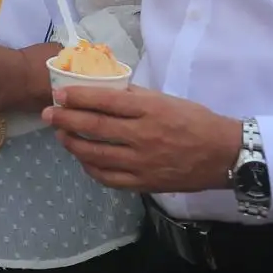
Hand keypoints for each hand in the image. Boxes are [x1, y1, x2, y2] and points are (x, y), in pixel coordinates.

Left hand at [43, 85, 242, 193]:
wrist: (224, 154)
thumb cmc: (195, 121)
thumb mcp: (166, 99)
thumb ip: (135, 96)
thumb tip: (103, 88)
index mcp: (149, 110)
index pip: (105, 101)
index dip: (78, 97)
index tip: (58, 93)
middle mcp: (143, 136)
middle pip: (95, 128)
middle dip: (66, 120)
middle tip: (48, 114)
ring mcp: (143, 162)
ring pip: (97, 155)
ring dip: (73, 144)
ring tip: (61, 135)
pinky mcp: (145, 183)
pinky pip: (110, 178)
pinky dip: (92, 169)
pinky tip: (83, 160)